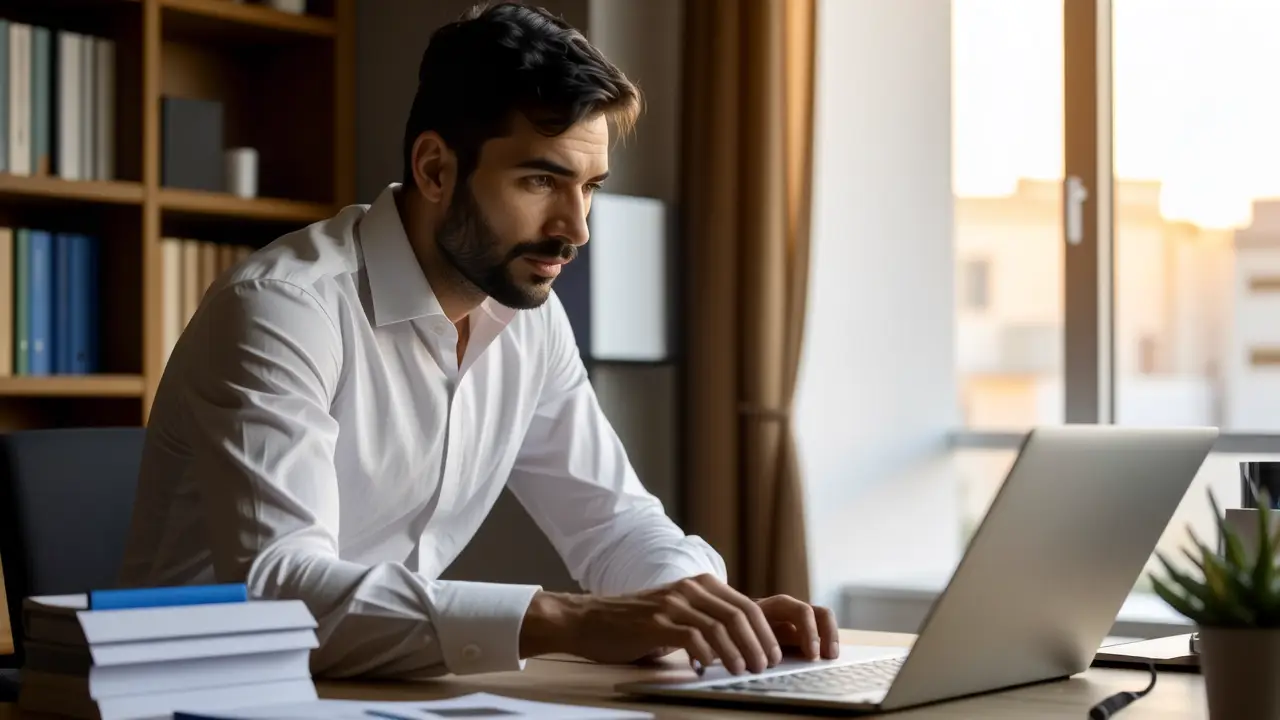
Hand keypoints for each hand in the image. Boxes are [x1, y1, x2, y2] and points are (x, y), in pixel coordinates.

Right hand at [518, 573, 839, 674]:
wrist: (588, 620)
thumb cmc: (633, 624)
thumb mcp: (675, 615)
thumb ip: (704, 621)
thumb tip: (739, 646)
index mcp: (699, 585)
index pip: (745, 605)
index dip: (765, 631)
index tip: (775, 654)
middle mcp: (690, 588)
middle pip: (740, 613)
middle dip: (760, 641)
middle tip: (767, 665)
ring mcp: (673, 603)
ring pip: (722, 625)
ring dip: (740, 651)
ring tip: (747, 671)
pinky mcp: (657, 621)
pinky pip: (694, 637)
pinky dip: (709, 655)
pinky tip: (712, 669)